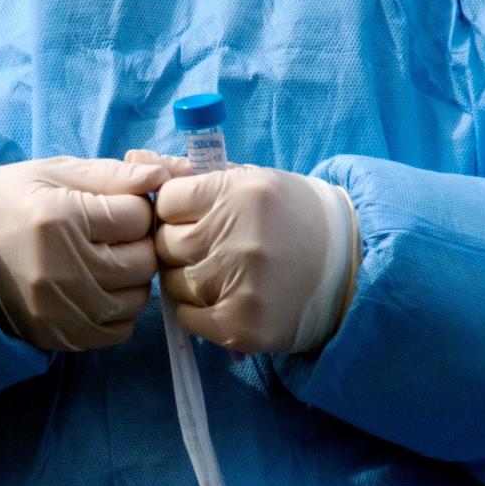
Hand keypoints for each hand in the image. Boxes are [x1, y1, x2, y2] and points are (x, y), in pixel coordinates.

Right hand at [0, 156, 168, 350]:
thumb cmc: (12, 199)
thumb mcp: (58, 172)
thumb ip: (115, 174)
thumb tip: (168, 174)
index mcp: (59, 219)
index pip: (139, 218)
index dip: (134, 208)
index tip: (112, 207)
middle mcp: (59, 270)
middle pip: (143, 261)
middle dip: (137, 244)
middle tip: (112, 235)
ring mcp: (58, 310)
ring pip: (137, 299)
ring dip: (131, 280)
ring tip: (103, 261)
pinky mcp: (57, 336)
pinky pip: (118, 331)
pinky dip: (117, 311)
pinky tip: (97, 290)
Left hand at [149, 158, 358, 353]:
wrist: (351, 268)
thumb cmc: (292, 218)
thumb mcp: (251, 181)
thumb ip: (190, 173)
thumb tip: (133, 160)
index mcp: (240, 193)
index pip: (166, 202)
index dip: (175, 211)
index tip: (194, 217)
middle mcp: (238, 237)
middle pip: (166, 245)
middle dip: (179, 246)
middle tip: (209, 248)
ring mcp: (240, 285)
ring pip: (174, 283)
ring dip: (188, 280)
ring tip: (222, 274)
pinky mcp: (242, 325)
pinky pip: (186, 318)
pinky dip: (196, 312)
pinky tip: (223, 299)